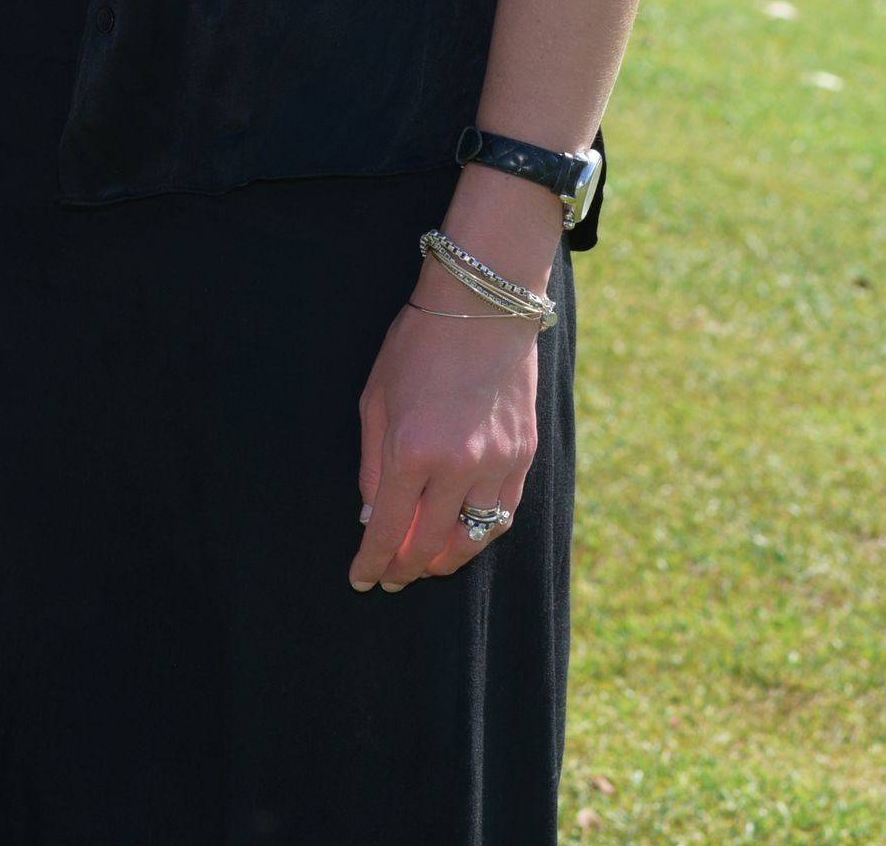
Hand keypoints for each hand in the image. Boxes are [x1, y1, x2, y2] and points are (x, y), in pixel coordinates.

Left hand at [349, 294, 539, 590]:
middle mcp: (458, 466)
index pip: (389, 530)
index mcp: (413, 450)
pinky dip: (481, 531)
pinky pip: (503, 513)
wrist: (483, 305)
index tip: (361, 580)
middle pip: (431, 545)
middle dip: (406, 569)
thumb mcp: (377, 398)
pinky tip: (464, 531)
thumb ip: (373, 464)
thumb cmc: (419, 344)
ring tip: (427, 562)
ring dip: (447, 558)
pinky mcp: (524, 456)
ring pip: (474, 538)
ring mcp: (498, 463)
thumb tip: (373, 516)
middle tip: (392, 577)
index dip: (372, 561)